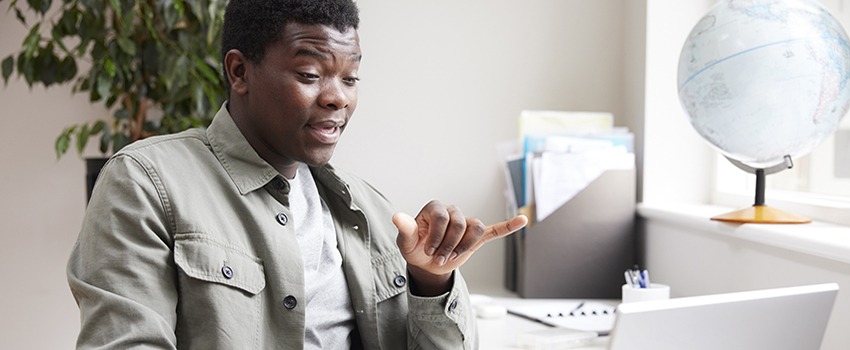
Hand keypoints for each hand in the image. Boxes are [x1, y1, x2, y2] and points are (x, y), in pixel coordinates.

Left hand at [393, 200, 527, 294]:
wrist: (426, 263)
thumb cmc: (415, 248)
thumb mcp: (406, 242)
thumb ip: (405, 229)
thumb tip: (397, 217)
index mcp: (435, 208)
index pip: (442, 216)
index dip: (436, 236)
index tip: (429, 252)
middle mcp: (452, 211)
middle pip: (459, 224)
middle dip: (449, 245)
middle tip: (439, 259)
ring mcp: (465, 223)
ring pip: (475, 228)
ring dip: (465, 245)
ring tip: (453, 257)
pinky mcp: (476, 236)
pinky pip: (494, 229)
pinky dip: (508, 226)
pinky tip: (522, 221)